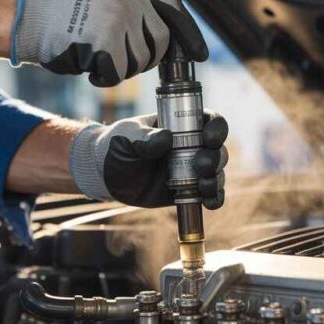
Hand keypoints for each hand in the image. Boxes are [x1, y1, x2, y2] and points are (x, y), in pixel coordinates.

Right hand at [13, 0, 206, 86]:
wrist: (27, 19)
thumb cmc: (62, 16)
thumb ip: (134, 7)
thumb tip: (167, 35)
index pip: (175, 9)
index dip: (190, 35)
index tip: (200, 55)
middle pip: (161, 43)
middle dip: (144, 59)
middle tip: (116, 57)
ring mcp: (117, 16)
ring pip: (139, 62)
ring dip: (119, 69)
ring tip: (94, 54)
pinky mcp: (104, 40)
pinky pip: (117, 73)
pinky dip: (102, 78)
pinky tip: (86, 65)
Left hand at [68, 111, 227, 208]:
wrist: (105, 175)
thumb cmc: (117, 145)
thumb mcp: (127, 137)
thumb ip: (144, 137)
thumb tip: (165, 138)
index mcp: (181, 125)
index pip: (209, 120)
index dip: (216, 128)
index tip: (208, 138)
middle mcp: (192, 146)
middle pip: (218, 149)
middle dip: (215, 157)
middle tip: (200, 165)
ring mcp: (191, 169)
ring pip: (217, 172)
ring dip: (216, 179)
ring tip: (203, 185)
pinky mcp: (188, 190)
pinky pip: (209, 195)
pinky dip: (214, 198)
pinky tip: (208, 202)